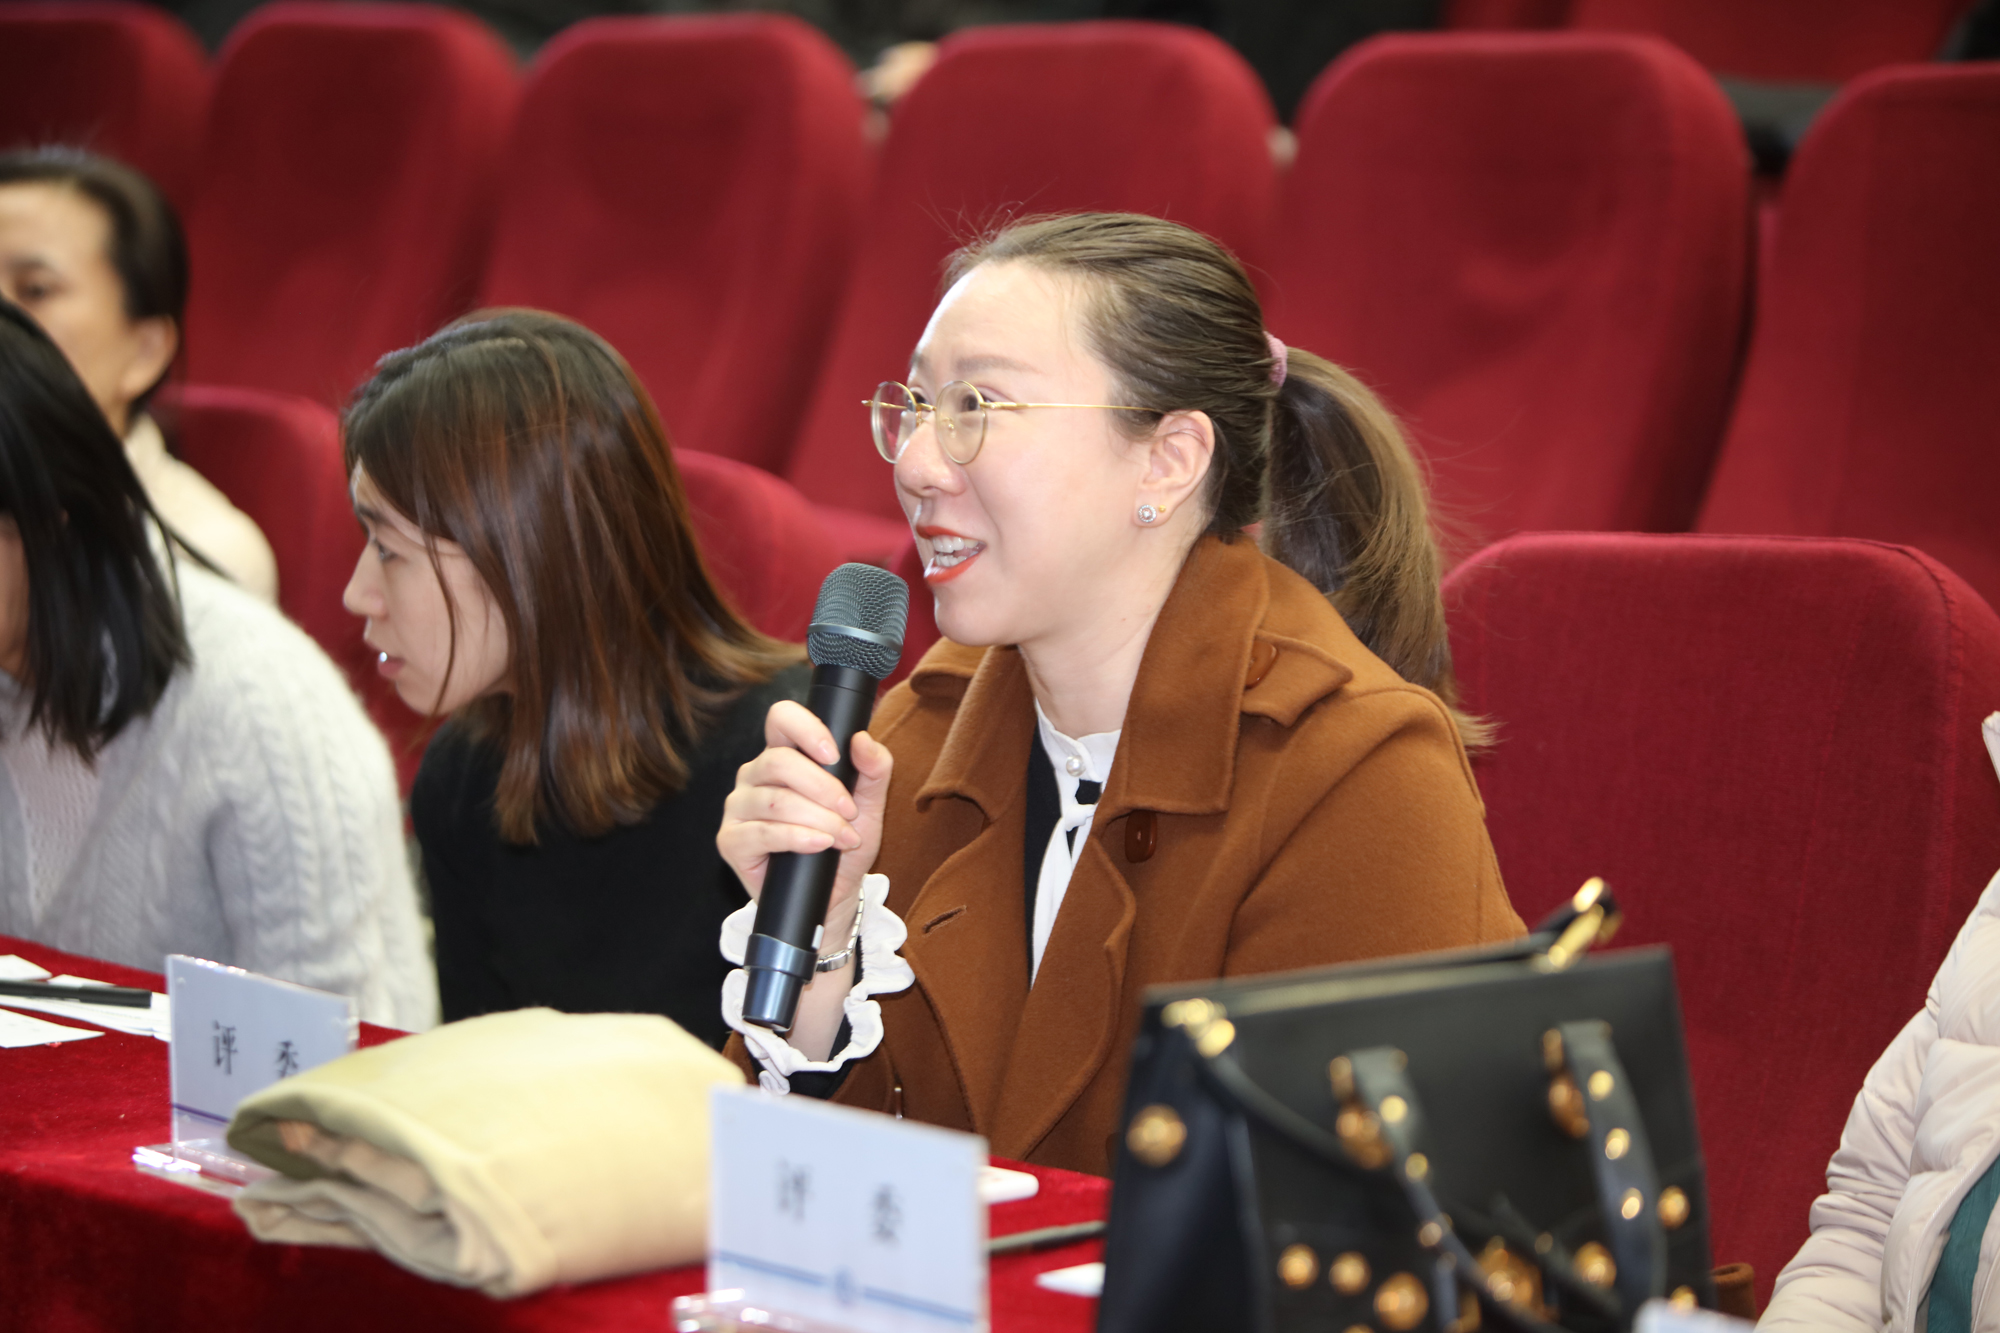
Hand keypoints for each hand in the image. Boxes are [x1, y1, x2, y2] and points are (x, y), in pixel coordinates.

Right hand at [719, 700, 892, 939]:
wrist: (832, 896)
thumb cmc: (843, 845)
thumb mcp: (869, 805)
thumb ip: (874, 769)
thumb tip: (862, 739)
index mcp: (782, 756)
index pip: (781, 718)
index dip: (806, 729)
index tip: (834, 754)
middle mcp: (754, 776)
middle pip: (779, 761)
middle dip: (823, 788)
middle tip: (848, 812)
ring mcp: (738, 808)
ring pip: (775, 800)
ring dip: (818, 819)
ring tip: (842, 838)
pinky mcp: (731, 841)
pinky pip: (762, 833)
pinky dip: (798, 838)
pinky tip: (820, 845)